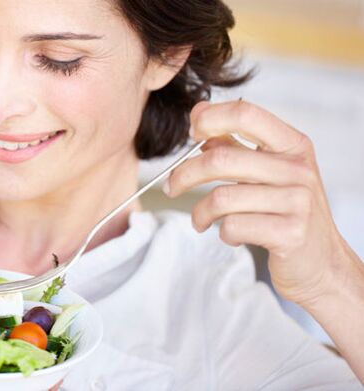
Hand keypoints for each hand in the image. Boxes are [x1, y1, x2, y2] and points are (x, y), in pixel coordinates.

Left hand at [165, 99, 362, 306]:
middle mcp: (298, 169)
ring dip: (200, 212)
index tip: (191, 133)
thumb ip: (235, 144)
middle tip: (172, 187)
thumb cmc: (286, 213)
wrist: (321, 263)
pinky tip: (232, 236)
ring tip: (201, 221)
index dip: (210, 119)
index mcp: (293, 145)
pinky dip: (223, 233)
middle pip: (221, 158)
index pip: (245, 113)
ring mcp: (297, 201)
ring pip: (222, 197)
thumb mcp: (269, 172)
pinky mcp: (290, 233)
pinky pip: (233, 226)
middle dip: (185, 174)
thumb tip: (199, 115)